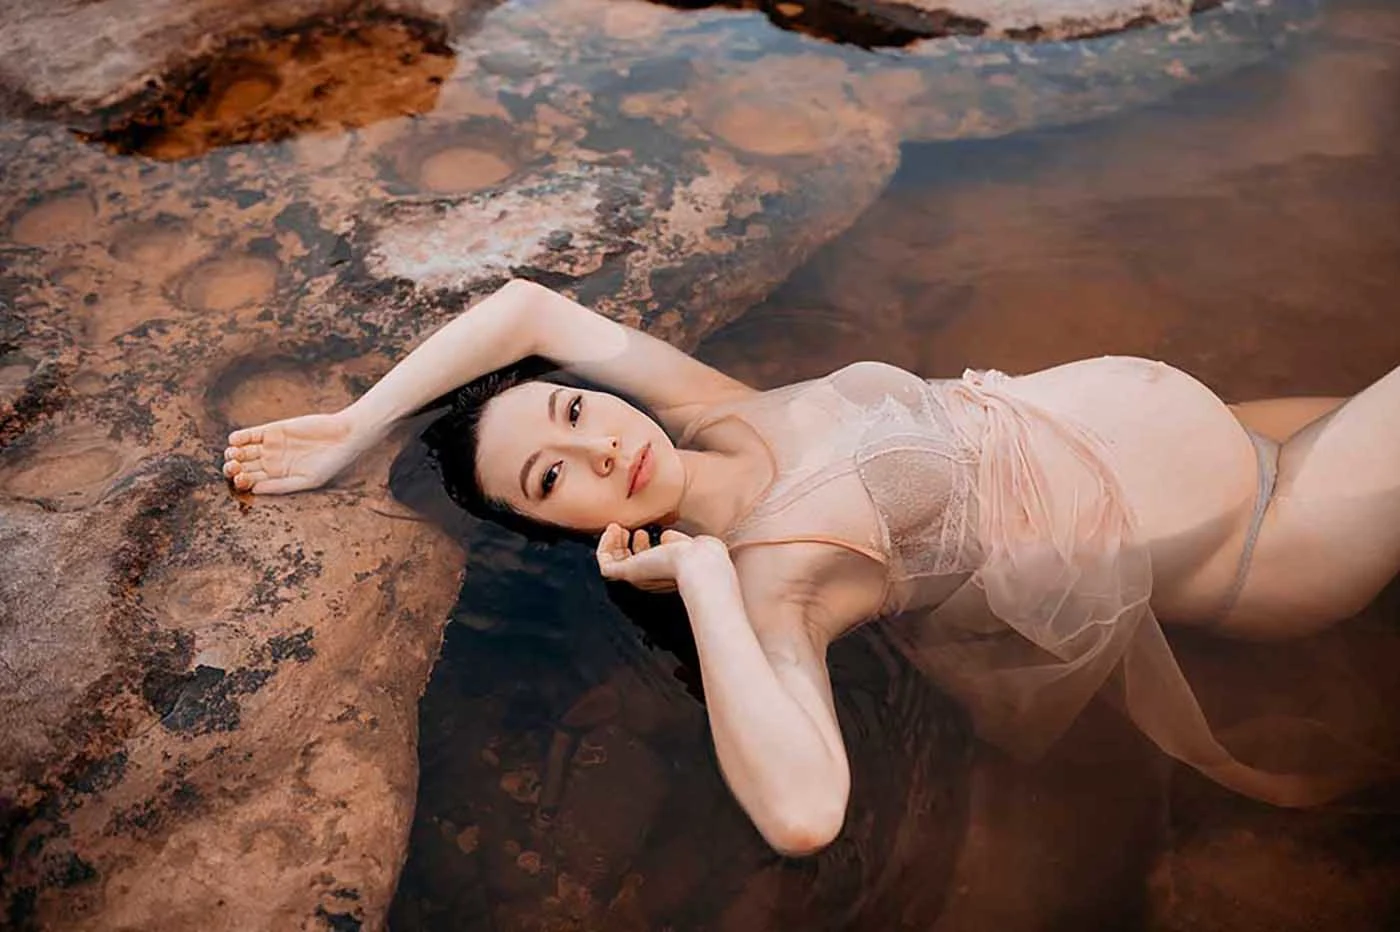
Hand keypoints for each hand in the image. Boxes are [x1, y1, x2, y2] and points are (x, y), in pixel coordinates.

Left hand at [222, 410, 369, 493]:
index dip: (241, 481)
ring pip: (242, 452)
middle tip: (233, 467)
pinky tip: (236, 441)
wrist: (343, 436)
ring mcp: (270, 446)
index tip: (240, 479)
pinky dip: (239, 438)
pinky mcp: (272, 430)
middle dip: (233, 468)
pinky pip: (250, 435)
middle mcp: (271, 463)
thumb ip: (281, 485)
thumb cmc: (330, 463)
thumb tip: (255, 490)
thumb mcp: (307, 480)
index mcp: (278, 478)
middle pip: (243, 467)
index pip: (252, 482)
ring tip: (235, 454)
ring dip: (233, 454)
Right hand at [595, 524, 725, 592]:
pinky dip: (604, 545)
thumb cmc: (702, 555)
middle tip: (624, 529)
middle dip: (623, 545)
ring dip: (611, 544)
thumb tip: (663, 535)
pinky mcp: (625, 574)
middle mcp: (649, 579)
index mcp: (665, 574)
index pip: (644, 565)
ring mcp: (636, 577)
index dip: (640, 547)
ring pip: (613, 564)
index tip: (643, 532)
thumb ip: (673, 540)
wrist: (700, 563)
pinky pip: (605, 563)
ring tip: (617, 528)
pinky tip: (613, 529)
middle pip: (626, 564)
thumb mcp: (686, 543)